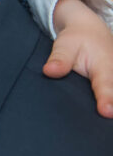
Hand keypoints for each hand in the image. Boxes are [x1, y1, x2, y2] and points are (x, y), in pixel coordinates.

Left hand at [45, 0, 112, 117]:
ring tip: (102, 125)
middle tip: (105, 122)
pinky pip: (110, 96)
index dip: (106, 99)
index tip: (106, 111)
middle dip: (111, 107)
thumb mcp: (65, 44)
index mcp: (104, 65)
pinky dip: (107, 104)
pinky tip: (99, 123)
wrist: (89, 30)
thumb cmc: (77, 39)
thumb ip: (60, 59)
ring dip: (110, 106)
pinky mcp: (112, 85)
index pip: (105, 85)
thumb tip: (49, 72)